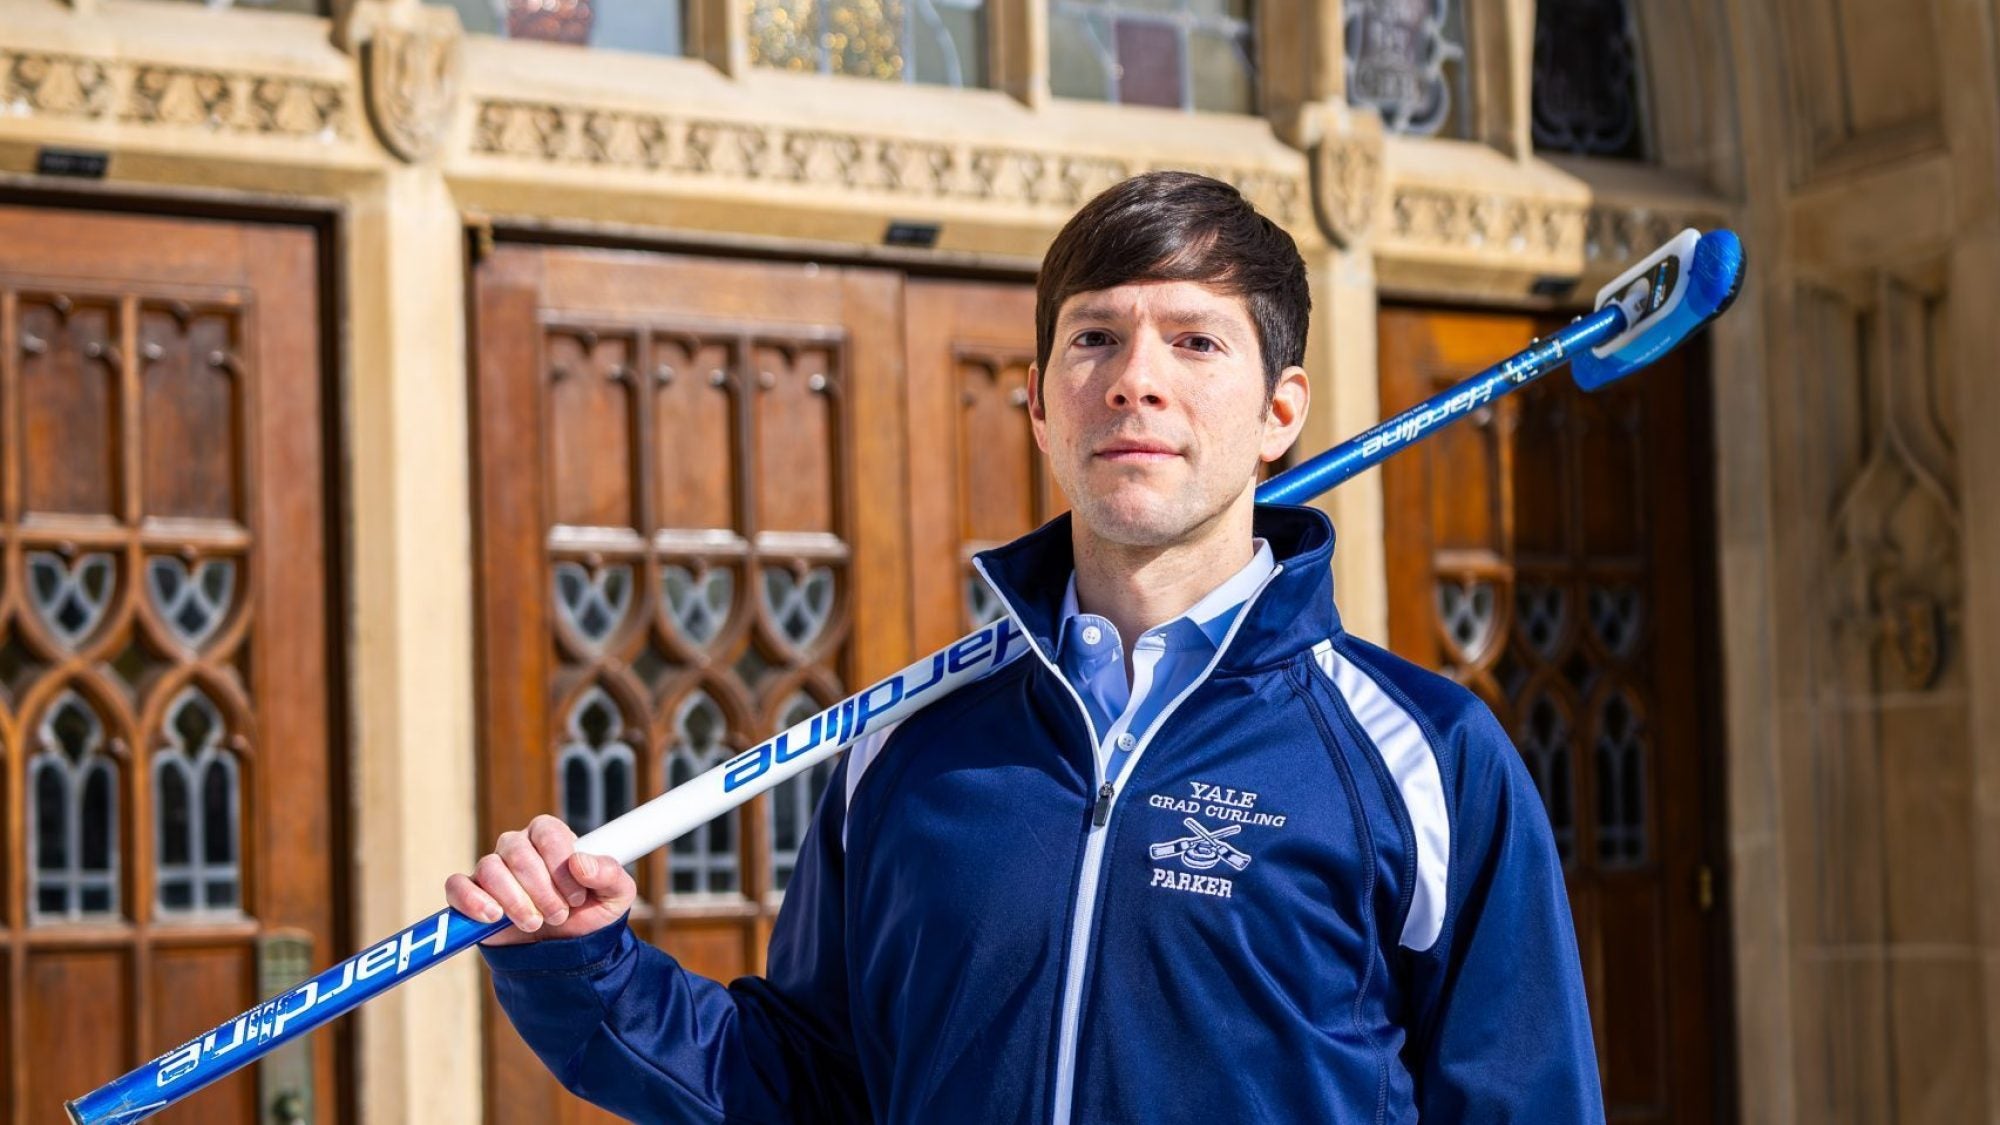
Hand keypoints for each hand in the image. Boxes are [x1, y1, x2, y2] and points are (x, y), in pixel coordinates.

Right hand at [445, 814, 635, 946]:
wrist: (565, 953)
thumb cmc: (589, 915)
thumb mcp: (615, 897)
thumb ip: (609, 874)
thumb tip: (580, 863)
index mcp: (551, 837)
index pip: (548, 833)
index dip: (561, 865)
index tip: (576, 896)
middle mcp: (519, 846)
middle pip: (517, 851)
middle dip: (541, 890)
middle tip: (558, 916)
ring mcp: (492, 870)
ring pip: (490, 869)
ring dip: (515, 901)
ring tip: (534, 923)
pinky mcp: (471, 895)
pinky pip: (457, 886)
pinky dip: (472, 901)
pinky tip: (493, 917)